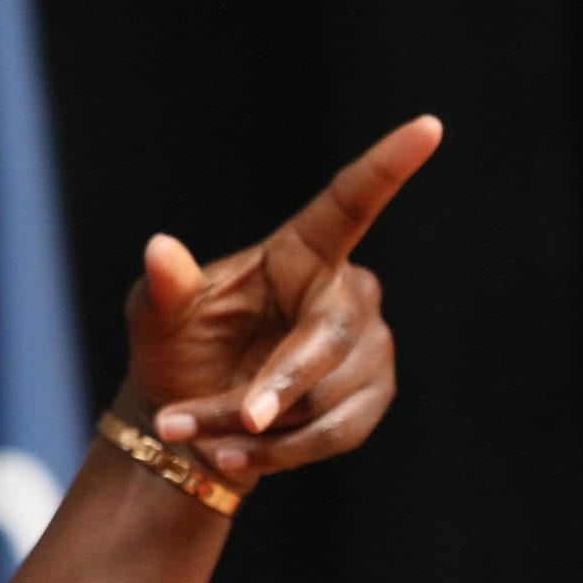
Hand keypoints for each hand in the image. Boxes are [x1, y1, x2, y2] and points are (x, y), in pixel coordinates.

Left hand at [118, 115, 439, 490]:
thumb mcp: (154, 318)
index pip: (348, 203)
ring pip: (326, 396)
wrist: (189, 421)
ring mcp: (367, 344)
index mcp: (298, 251)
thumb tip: (159, 249)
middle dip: (279, 384)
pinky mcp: (372, 395)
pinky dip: (282, 451)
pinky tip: (236, 455)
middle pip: (329, 338)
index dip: (388, 167)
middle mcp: (345, 289)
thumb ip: (162, 287)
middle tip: (238, 419)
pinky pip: (339, 431)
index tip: (428, 126)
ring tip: (199, 435)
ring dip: (258, 427)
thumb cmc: (175, 351)